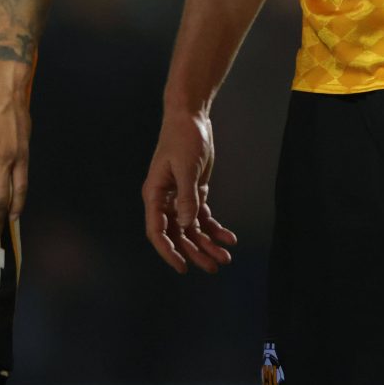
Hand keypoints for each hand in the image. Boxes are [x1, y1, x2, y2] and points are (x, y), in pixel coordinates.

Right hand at [142, 108, 236, 273]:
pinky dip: (214, 228)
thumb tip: (187, 226)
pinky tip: (228, 236)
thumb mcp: (186, 167)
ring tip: (225, 257)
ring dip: (207, 243)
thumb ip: (187, 197)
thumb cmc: (182, 138)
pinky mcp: (193, 192)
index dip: (169, 251)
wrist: (190, 117)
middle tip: (213, 267)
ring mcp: (179, 198)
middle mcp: (165, 200)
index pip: (157, 230)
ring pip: (191, 228)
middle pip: (178, 234)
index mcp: (155, 194)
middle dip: (195, 252)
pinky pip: (202, 216)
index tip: (182, 266)